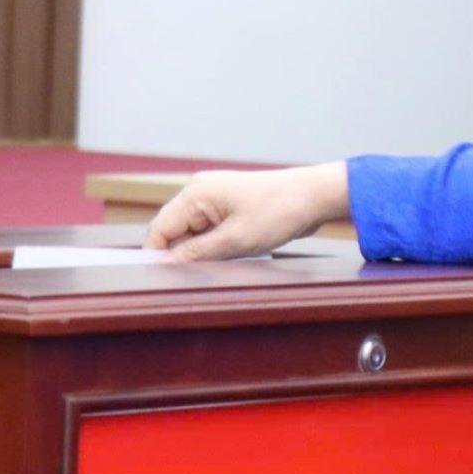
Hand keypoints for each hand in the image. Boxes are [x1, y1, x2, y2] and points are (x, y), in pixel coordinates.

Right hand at [144, 162, 348, 261]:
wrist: (314, 196)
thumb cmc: (278, 211)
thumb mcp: (236, 240)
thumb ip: (197, 253)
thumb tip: (166, 264)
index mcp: (196, 193)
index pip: (160, 228)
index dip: (158, 256)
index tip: (163, 281)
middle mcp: (200, 192)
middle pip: (174, 231)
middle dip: (182, 256)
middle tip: (198, 278)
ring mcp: (214, 199)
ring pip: (192, 234)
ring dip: (201, 253)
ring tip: (222, 264)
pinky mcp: (228, 208)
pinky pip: (209, 232)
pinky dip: (214, 247)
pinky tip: (230, 256)